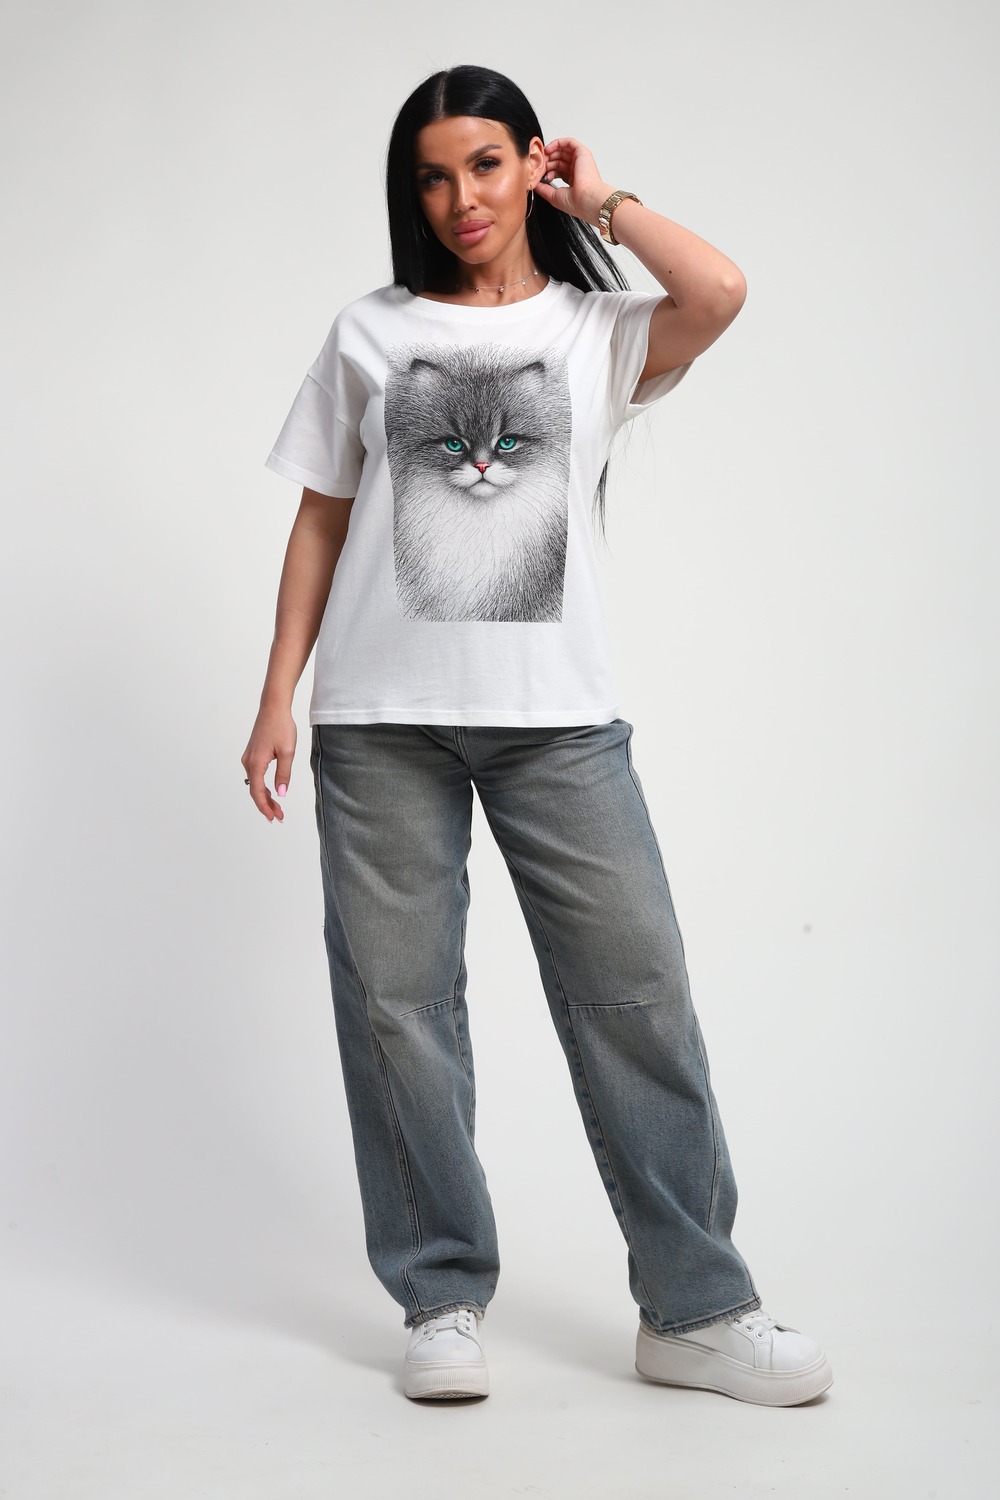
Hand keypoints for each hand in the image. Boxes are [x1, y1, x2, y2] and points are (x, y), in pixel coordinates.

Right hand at [241, 703, 296, 821]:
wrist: (273, 707)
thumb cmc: (281, 726)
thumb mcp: (287, 752)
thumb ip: (283, 774)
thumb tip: (281, 794)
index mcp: (256, 763)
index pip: (257, 792)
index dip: (265, 807)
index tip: (273, 818)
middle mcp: (248, 762)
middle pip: (255, 790)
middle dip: (266, 805)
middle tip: (279, 816)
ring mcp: (248, 757)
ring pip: (255, 783)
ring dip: (265, 796)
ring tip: (278, 807)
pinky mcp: (252, 754)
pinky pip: (255, 775)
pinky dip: (262, 786)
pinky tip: (271, 791)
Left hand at [535, 138, 613, 226]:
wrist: (587, 200)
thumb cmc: (576, 202)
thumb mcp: (553, 196)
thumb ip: (543, 189)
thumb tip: (534, 184)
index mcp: (573, 180)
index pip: (557, 170)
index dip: (547, 169)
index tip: (538, 173)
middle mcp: (577, 170)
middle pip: (559, 159)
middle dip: (547, 161)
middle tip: (538, 164)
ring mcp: (580, 161)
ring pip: (562, 150)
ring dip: (550, 152)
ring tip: (542, 157)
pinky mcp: (582, 153)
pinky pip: (569, 142)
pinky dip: (557, 143)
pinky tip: (548, 149)